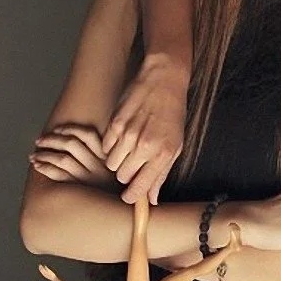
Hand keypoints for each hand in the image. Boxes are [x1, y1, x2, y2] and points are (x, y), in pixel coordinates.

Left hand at [30, 124, 115, 188]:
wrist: (118, 219)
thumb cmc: (112, 194)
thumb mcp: (116, 172)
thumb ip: (102, 157)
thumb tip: (78, 140)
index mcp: (108, 158)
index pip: (88, 135)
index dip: (70, 129)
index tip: (58, 130)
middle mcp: (99, 167)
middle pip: (71, 144)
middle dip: (51, 139)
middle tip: (39, 141)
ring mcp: (88, 180)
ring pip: (62, 159)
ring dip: (44, 154)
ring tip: (33, 155)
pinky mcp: (79, 191)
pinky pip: (58, 175)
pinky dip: (44, 167)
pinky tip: (37, 166)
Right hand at [102, 53, 187, 204]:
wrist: (163, 81)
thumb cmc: (172, 114)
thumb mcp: (175, 146)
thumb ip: (161, 174)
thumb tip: (152, 199)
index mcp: (162, 155)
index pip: (139, 188)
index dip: (132, 196)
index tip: (129, 196)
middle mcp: (144, 146)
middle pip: (122, 176)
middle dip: (126, 174)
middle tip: (134, 163)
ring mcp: (128, 134)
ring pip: (111, 163)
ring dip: (118, 160)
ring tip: (129, 148)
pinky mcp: (114, 123)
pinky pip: (105, 147)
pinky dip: (111, 146)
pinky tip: (123, 136)